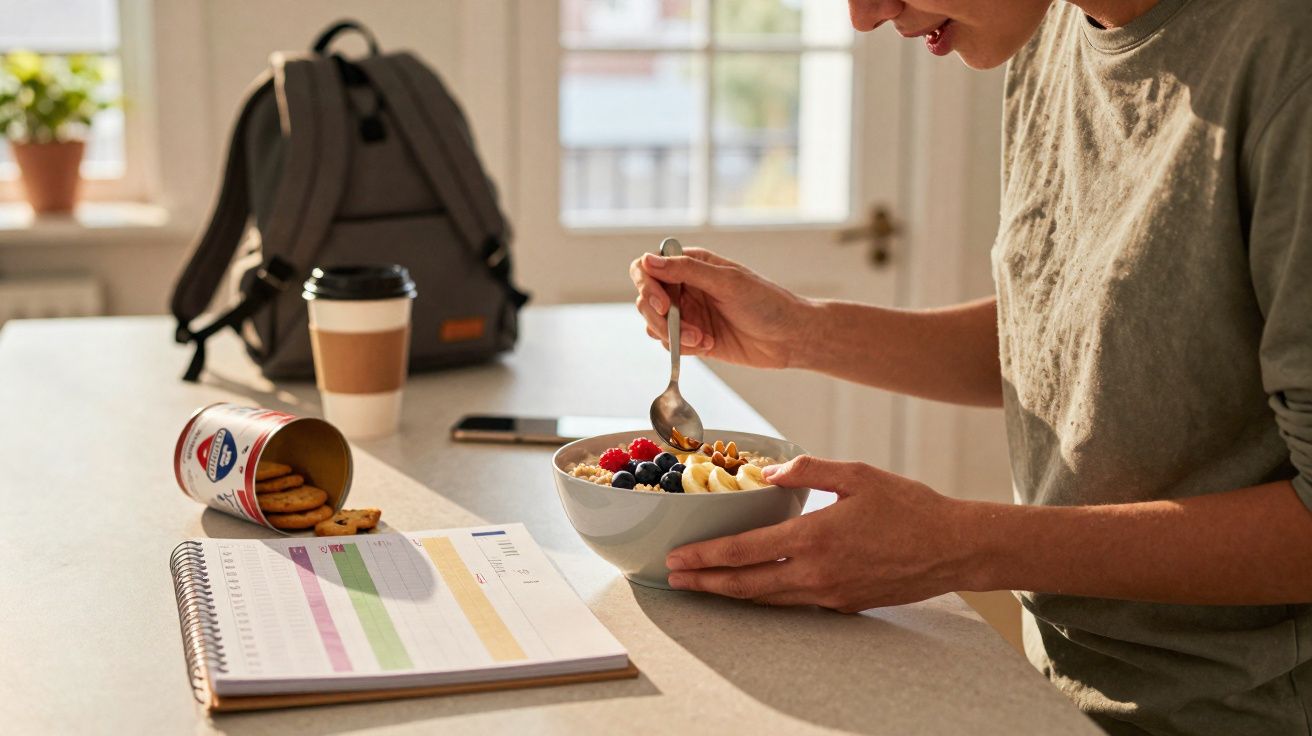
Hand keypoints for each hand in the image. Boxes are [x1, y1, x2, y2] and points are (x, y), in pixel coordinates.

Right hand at [629, 247, 814, 368]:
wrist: (790, 337)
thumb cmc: (766, 303)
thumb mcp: (727, 282)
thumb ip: (686, 270)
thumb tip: (648, 260)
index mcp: (692, 265)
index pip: (648, 268)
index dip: (647, 285)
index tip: (661, 305)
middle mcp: (686, 287)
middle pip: (646, 299)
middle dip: (659, 318)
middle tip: (682, 331)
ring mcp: (689, 314)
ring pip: (654, 324)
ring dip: (673, 335)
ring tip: (702, 339)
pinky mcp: (694, 339)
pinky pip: (669, 344)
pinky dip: (683, 348)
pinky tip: (709, 345)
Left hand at [664, 455, 977, 611]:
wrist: (954, 548)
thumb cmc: (910, 507)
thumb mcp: (857, 474)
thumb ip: (807, 470)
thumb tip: (767, 472)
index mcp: (814, 537)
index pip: (744, 551)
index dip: (706, 556)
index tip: (678, 557)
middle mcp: (816, 572)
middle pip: (745, 584)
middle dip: (705, 582)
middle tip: (674, 578)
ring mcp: (830, 593)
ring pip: (767, 599)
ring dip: (730, 593)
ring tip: (703, 586)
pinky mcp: (844, 604)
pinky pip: (794, 601)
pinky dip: (765, 596)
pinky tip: (753, 587)